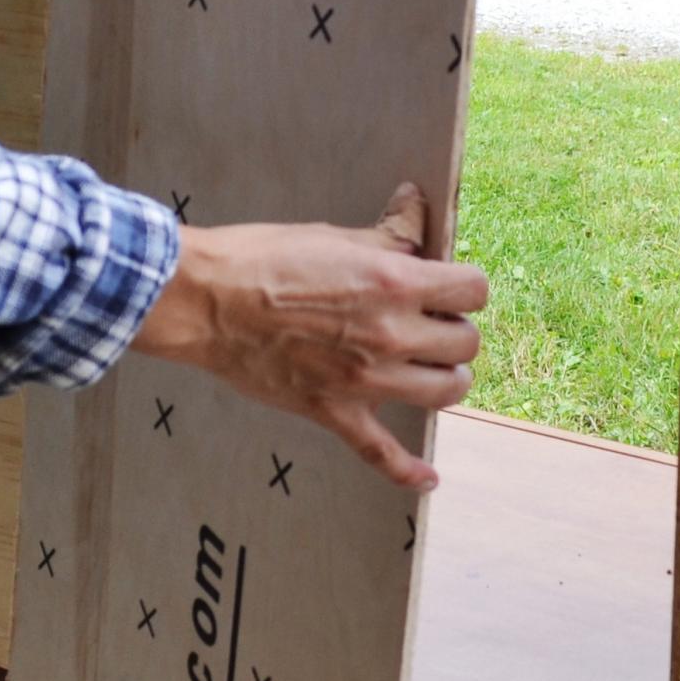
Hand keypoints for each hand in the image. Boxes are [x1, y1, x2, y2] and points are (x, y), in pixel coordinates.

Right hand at [132, 184, 485, 489]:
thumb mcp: (334, 236)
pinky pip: (382, 454)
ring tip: (426, 365)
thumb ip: (388, 231)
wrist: (206, 300)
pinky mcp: (333, 411)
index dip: (463, 286)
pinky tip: (428, 477)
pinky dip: (409, 470)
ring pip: (445, 392)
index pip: (473, 290)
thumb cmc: (263, 259)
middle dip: (452, 328)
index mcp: (393, 283)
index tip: (448, 287)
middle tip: (428, 321)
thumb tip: (416, 203)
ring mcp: (365, 380)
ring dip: (443, 377)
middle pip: (465, 343)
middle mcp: (390, 334)